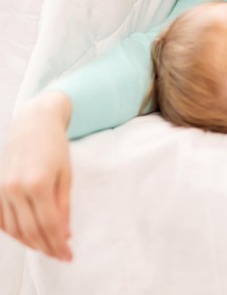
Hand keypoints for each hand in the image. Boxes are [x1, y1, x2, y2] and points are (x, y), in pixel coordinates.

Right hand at [0, 91, 72, 260]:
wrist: (33, 121)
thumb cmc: (55, 145)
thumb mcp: (66, 173)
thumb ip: (63, 205)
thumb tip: (64, 234)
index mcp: (38, 184)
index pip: (49, 226)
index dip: (59, 245)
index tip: (69, 255)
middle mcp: (16, 188)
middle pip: (31, 231)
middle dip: (47, 248)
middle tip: (60, 255)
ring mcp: (3, 188)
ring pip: (14, 229)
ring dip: (30, 243)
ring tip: (46, 247)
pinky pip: (2, 219)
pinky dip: (13, 232)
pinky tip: (26, 236)